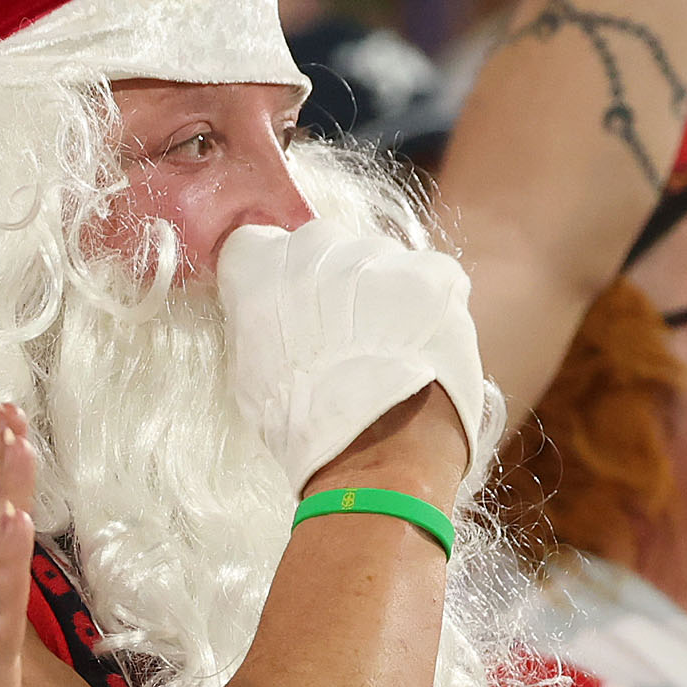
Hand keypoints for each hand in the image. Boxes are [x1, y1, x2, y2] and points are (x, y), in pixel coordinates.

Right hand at [217, 217, 488, 496]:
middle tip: (346, 336)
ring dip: (387, 296)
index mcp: (260, 268)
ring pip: (384, 262)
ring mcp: (378, 253)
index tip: (289, 309)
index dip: (278, 280)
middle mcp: (316, 243)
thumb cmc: (301, 423)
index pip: (259, 247)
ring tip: (393, 351)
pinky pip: (435, 280)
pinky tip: (428, 350)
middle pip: (326, 247)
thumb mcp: (252, 376)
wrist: (372, 443)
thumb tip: (269, 324)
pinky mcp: (434, 271)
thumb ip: (259, 329)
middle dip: (335, 283)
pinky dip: (435, 310)